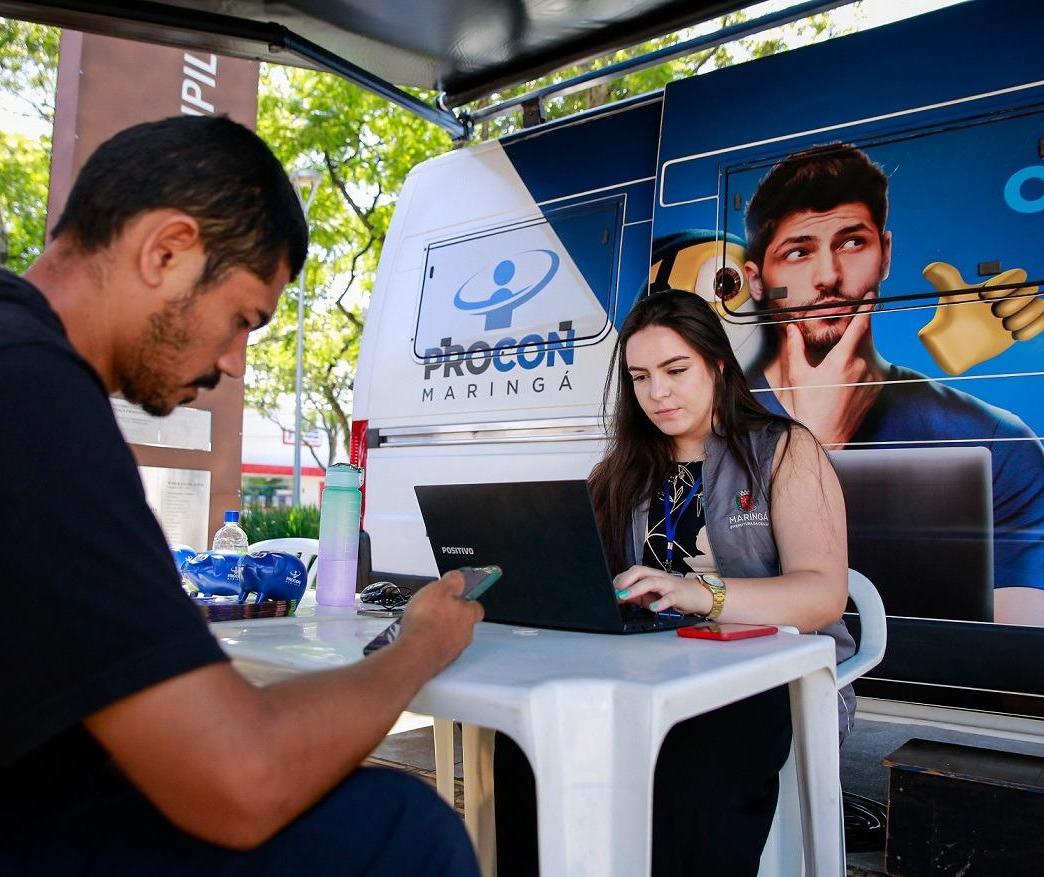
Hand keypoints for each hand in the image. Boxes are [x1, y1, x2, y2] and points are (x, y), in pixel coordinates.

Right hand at [397, 571, 483, 672]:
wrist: (415, 652)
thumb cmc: (428, 621)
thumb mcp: (439, 589)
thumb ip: (453, 582)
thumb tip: (459, 577)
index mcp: (468, 615)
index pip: (476, 607)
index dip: (466, 601)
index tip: (456, 596)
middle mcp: (465, 634)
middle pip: (463, 623)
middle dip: (451, 617)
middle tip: (435, 610)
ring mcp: (453, 650)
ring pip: (450, 637)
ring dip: (440, 631)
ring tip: (423, 624)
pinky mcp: (439, 661)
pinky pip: (438, 649)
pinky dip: (430, 644)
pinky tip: (418, 639)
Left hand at [613, 565, 710, 615]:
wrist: (698, 595)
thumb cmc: (672, 593)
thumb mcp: (650, 594)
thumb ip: (635, 595)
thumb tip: (616, 597)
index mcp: (650, 575)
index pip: (632, 572)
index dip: (620, 579)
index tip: (608, 590)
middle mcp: (658, 577)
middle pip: (639, 571)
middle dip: (625, 580)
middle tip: (614, 592)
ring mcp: (668, 585)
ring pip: (651, 582)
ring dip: (636, 589)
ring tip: (624, 596)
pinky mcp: (679, 595)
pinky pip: (669, 598)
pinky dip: (661, 603)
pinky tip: (653, 608)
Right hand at [776, 295, 877, 445]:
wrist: (826, 436)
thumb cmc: (809, 408)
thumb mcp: (798, 376)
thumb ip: (795, 348)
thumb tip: (792, 330)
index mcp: (842, 360)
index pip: (859, 326)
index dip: (865, 307)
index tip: (870, 295)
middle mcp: (861, 367)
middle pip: (862, 340)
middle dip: (854, 334)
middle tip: (842, 336)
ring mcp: (871, 379)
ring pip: (865, 356)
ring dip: (854, 356)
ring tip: (836, 373)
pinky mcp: (875, 390)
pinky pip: (869, 371)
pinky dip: (859, 370)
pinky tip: (843, 383)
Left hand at [920, 262, 1042, 374]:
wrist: (959, 347)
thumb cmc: (952, 320)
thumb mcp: (951, 297)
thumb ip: (944, 279)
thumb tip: (928, 269)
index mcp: (997, 286)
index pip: (1018, 275)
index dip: (1007, 284)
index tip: (985, 297)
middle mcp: (1010, 296)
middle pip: (1030, 289)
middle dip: (1016, 302)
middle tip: (996, 315)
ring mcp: (1019, 312)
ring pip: (1039, 304)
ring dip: (1026, 316)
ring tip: (1006, 327)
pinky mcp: (1024, 326)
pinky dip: (1035, 326)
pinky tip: (1016, 336)